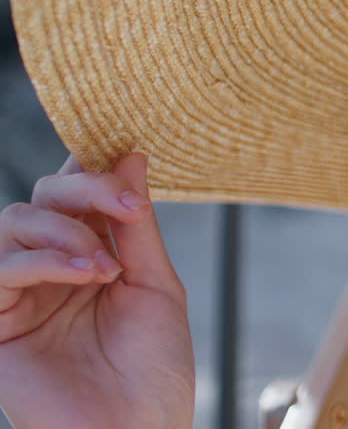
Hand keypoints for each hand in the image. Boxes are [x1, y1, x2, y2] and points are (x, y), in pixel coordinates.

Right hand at [0, 153, 194, 428]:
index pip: (77, 194)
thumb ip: (136, 224)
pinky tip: (86, 272)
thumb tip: (131, 155)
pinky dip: (44, 259)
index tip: (128, 156)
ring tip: (108, 265)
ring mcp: (20, 295)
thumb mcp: (155, 283)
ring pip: (14, 222)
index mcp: (92, 255)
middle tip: (126, 209)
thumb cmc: (154, 367)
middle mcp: (51, 269)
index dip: (94, 169)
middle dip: (85, 191)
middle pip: (42, 196)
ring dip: (67, 230)